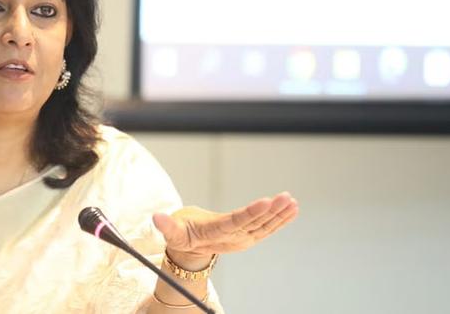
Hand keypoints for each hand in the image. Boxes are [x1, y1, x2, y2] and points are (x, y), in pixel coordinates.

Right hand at [152, 192, 298, 266]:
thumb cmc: (181, 236)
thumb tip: (156, 217)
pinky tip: (292, 209)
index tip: (265, 202)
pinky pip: (266, 228)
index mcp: (215, 234)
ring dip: (280, 214)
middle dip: (271, 211)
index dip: (251, 213)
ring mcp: (242, 238)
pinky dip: (280, 219)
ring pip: (264, 226)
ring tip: (292, 202)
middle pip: (254, 224)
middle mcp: (232, 238)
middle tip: (285, 198)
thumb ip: (167, 226)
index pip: (235, 222)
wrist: (190, 251)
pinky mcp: (247, 236)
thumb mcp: (172, 232)